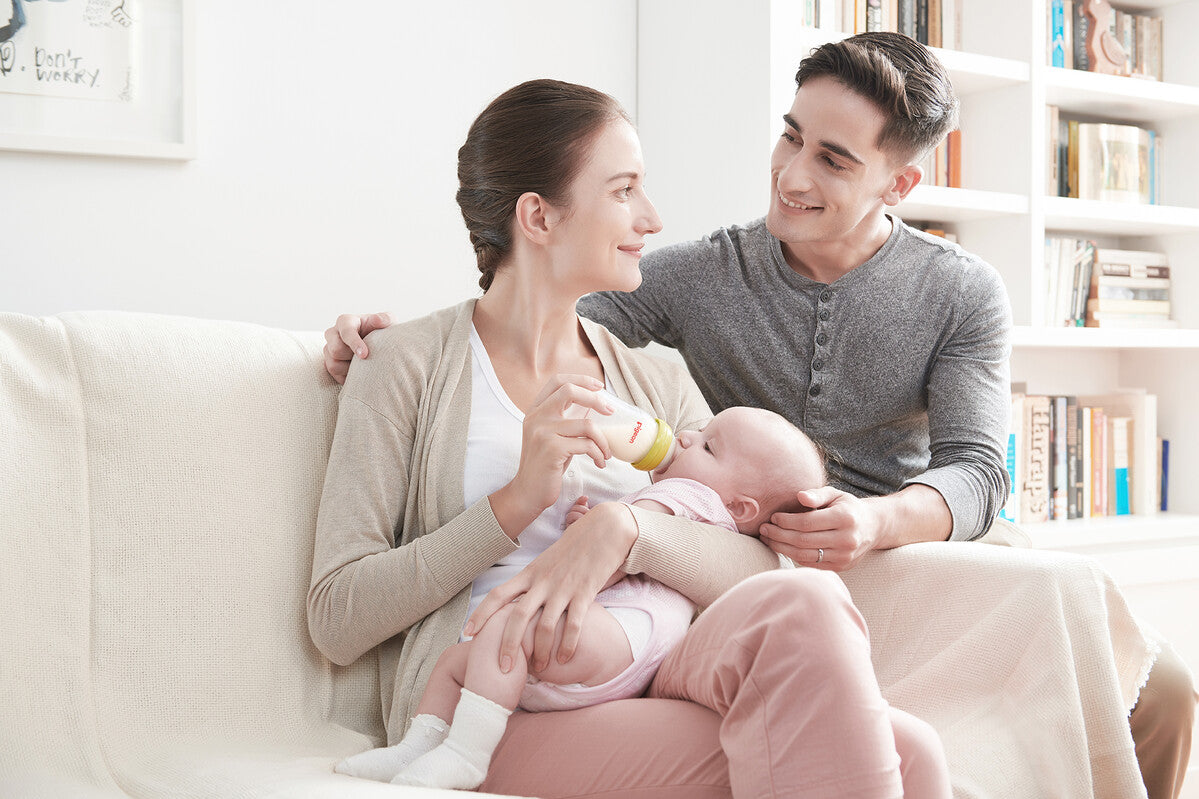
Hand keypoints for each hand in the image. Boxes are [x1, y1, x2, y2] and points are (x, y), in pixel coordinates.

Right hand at [322, 312, 393, 384]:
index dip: (354, 343)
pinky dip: (347, 376)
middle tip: (366, 358)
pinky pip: (334, 375)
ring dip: (350, 368)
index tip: (365, 355)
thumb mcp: (388, 322)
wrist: (379, 346)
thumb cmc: (382, 332)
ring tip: (363, 364)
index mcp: (345, 321)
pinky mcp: (329, 363)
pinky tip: (357, 371)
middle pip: (336, 350)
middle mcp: (333, 334)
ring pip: (333, 364)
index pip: (346, 331)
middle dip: (352, 356)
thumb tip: (378, 320)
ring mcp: (329, 349)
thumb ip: (385, 318)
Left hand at [464, 501, 637, 672]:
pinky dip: (568, 644)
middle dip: (508, 645)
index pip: (498, 595)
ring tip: (538, 668)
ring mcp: (563, 587)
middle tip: (504, 669)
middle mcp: (543, 581)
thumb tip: (520, 603)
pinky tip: (564, 658)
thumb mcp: (547, 561)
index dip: (480, 615)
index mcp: (529, 573)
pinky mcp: (585, 592)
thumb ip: (533, 581)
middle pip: (517, 616)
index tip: (467, 634)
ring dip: (540, 651)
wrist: (604, 529)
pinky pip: (574, 624)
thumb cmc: (574, 547)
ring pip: (545, 625)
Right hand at [488, 376, 613, 535]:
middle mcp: (536, 417)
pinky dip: (599, 454)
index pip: (557, 381)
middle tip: (610, 411)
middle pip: (570, 392)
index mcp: (535, 411)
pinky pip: (587, 445)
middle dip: (596, 400)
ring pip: (586, 424)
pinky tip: (600, 462)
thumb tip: (594, 407)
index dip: (580, 380)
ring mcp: (543, 432)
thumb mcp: (551, 437)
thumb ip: (564, 420)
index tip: (599, 387)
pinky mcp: (552, 449)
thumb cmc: (545, 466)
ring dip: (603, 441)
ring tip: (606, 453)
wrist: (527, 493)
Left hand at [758, 486, 882, 571]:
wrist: (873, 527)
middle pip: (803, 541)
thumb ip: (816, 494)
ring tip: (768, 539)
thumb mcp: (835, 494)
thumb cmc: (847, 507)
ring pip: (805, 555)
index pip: (807, 523)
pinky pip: (811, 564)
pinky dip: (794, 556)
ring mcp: (844, 556)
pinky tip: (783, 547)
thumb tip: (799, 496)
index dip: (786, 521)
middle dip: (779, 535)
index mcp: (844, 518)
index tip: (773, 517)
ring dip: (782, 548)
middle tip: (763, 529)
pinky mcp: (841, 567)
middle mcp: (846, 539)